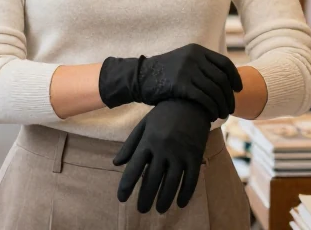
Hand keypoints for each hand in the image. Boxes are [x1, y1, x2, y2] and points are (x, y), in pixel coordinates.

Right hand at [98, 44, 241, 120]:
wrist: (139, 77)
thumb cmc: (163, 74)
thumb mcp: (183, 61)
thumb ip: (201, 66)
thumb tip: (223, 79)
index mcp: (197, 50)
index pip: (225, 64)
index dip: (235, 78)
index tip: (238, 90)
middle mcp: (194, 57)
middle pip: (221, 79)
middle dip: (228, 97)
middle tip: (230, 109)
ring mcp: (187, 69)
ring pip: (214, 91)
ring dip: (221, 105)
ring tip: (222, 115)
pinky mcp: (180, 84)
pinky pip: (203, 98)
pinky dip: (210, 109)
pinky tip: (211, 116)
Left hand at [113, 99, 210, 213]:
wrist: (191, 100)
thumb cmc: (164, 114)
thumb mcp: (143, 125)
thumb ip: (129, 145)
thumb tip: (116, 163)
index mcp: (147, 141)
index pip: (133, 169)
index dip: (126, 185)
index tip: (122, 198)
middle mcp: (162, 149)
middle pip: (152, 179)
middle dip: (145, 198)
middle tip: (141, 210)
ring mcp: (180, 153)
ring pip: (171, 183)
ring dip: (164, 199)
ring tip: (159, 209)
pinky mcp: (195, 155)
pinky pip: (191, 179)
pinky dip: (185, 194)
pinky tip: (180, 203)